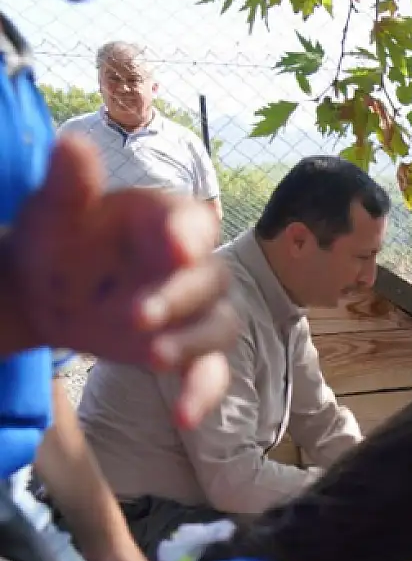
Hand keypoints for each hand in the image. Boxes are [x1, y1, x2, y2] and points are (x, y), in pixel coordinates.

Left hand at [5, 136, 236, 427]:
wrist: (43, 291)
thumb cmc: (55, 242)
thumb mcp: (53, 212)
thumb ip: (69, 183)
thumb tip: (72, 144)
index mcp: (165, 221)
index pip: (195, 222)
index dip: (191, 234)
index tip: (177, 248)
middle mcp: (191, 264)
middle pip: (211, 280)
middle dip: (180, 299)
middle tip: (136, 317)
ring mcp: (194, 311)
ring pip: (220, 327)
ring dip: (192, 345)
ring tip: (150, 358)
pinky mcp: (187, 351)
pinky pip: (212, 373)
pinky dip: (203, 394)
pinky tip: (182, 416)